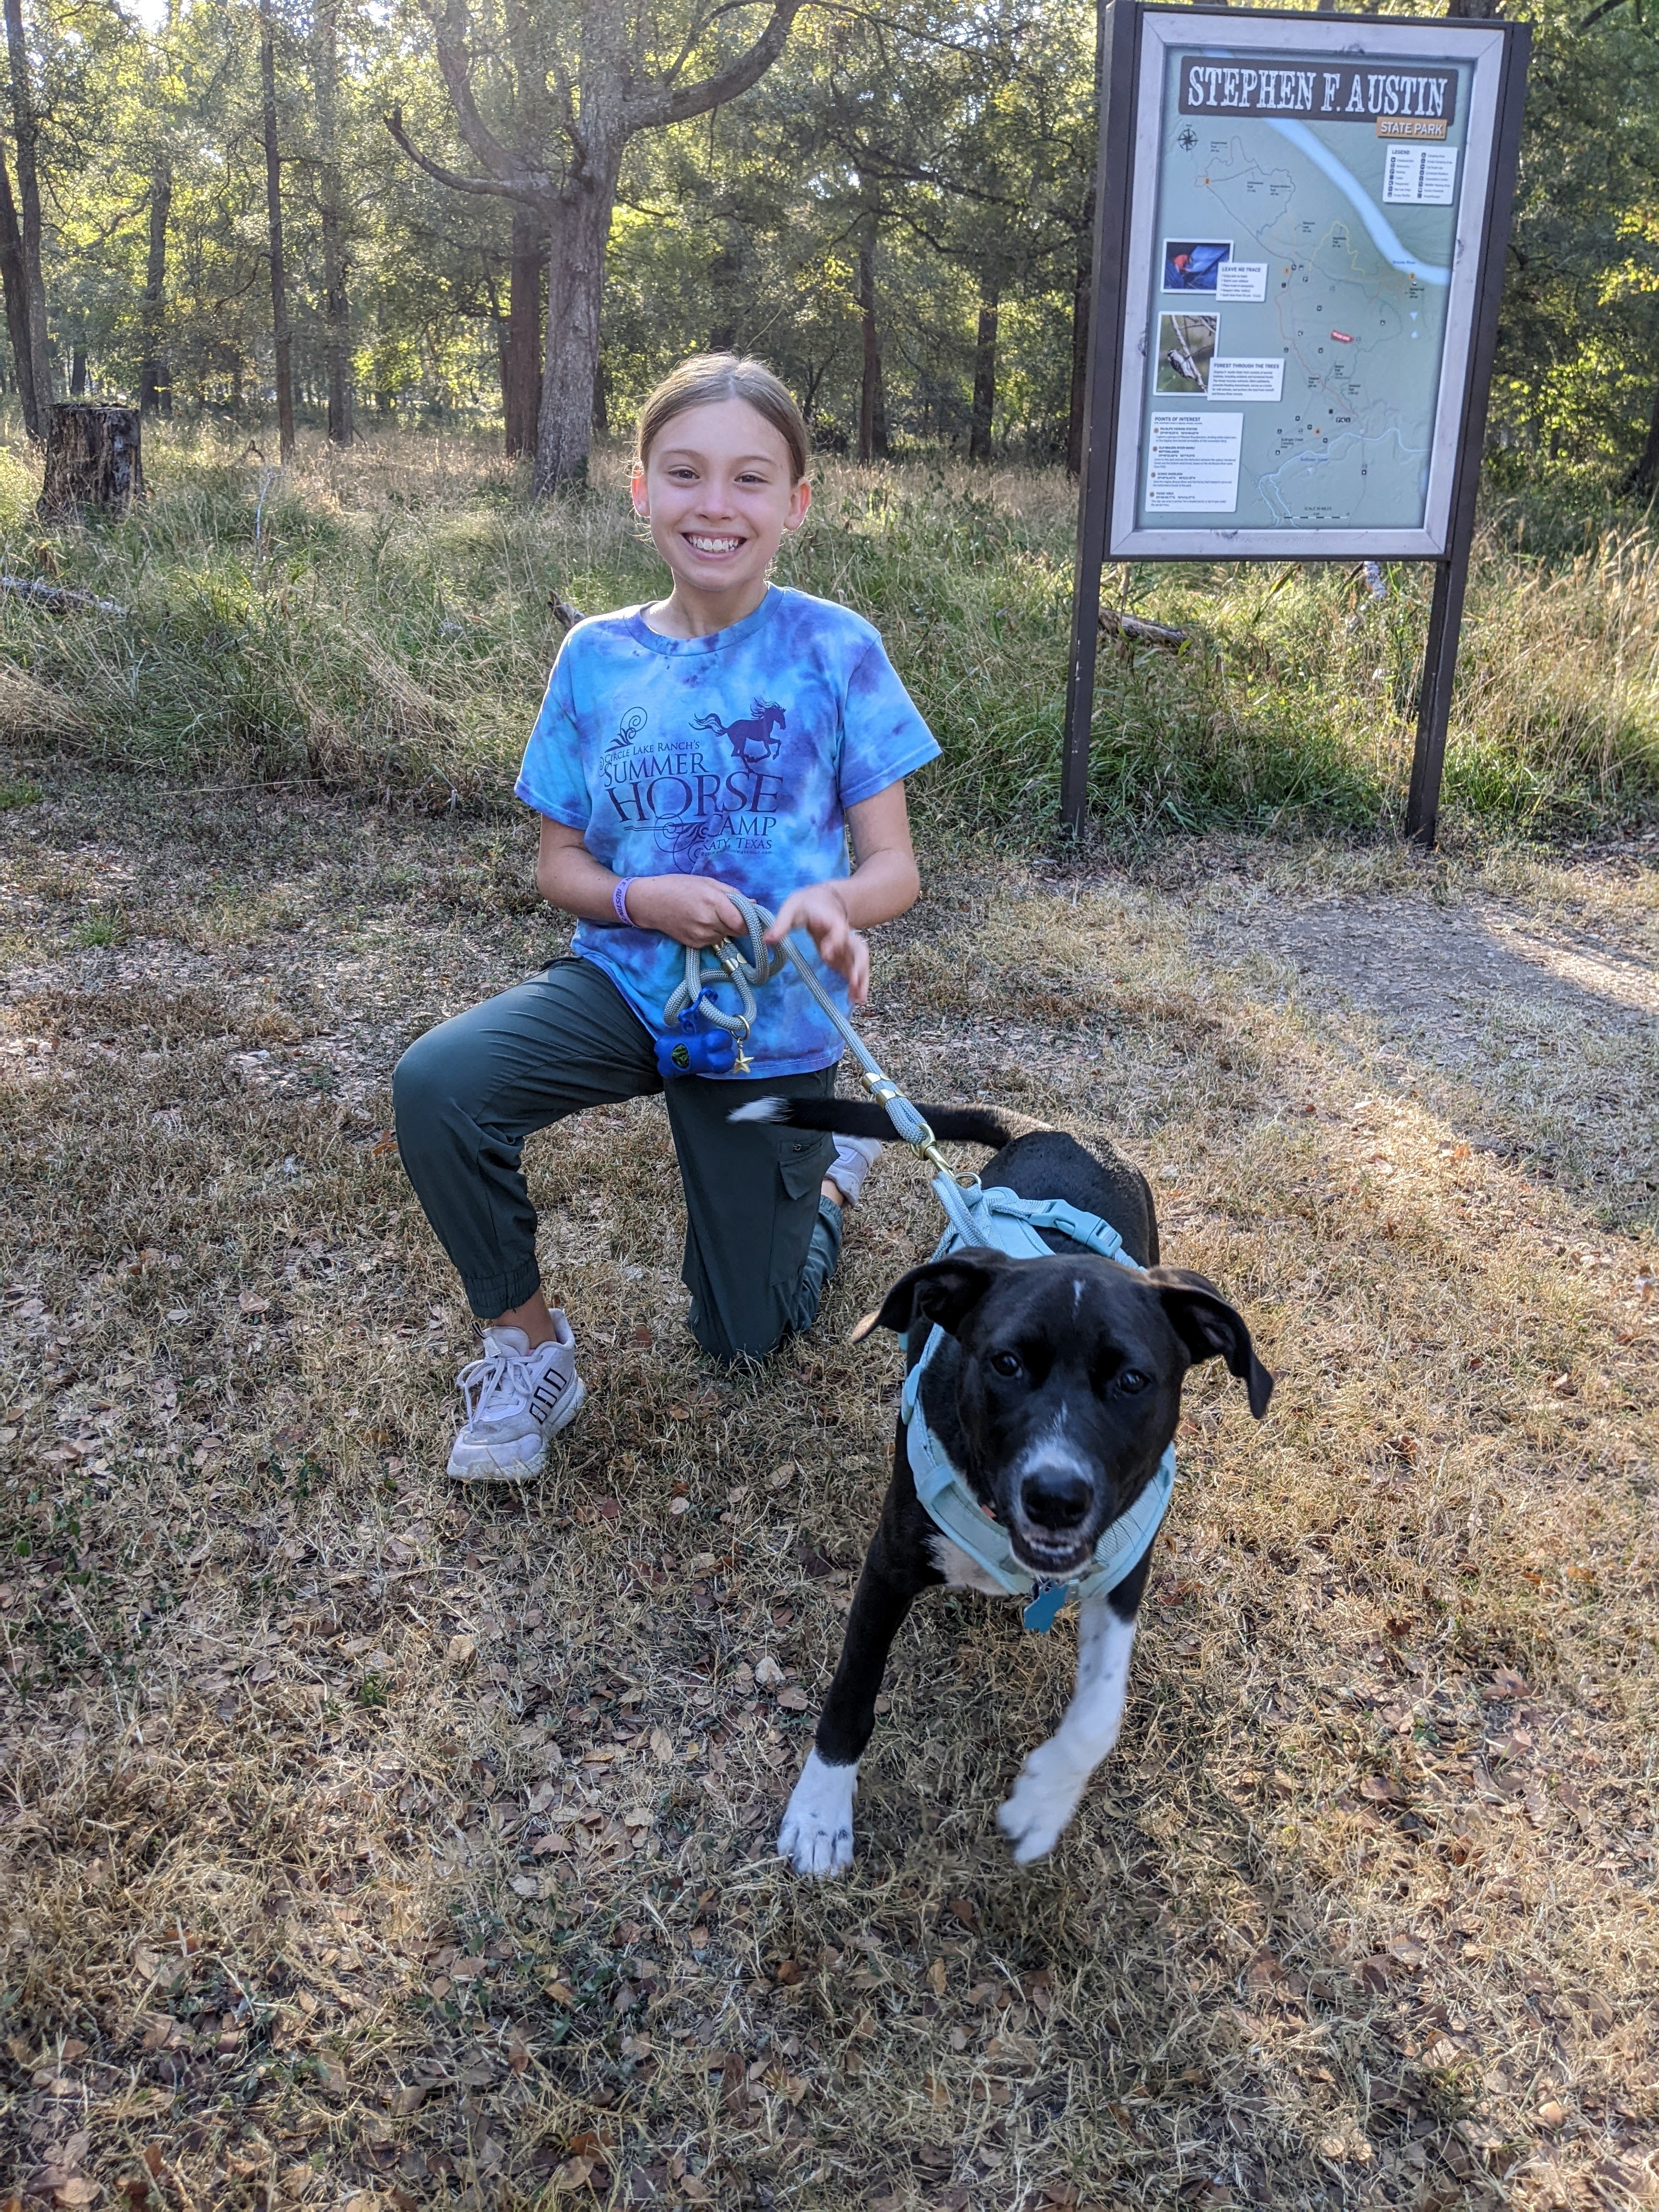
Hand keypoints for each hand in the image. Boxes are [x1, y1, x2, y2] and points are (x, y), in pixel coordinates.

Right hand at [625, 874, 746, 948]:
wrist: (650, 902)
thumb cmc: (679, 886)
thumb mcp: (707, 882)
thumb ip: (732, 894)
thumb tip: (754, 904)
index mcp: (713, 901)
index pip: (742, 922)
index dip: (749, 920)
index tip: (751, 916)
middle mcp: (708, 921)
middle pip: (737, 931)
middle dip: (738, 923)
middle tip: (728, 912)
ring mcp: (701, 935)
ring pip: (725, 936)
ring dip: (725, 928)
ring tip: (710, 915)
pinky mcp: (694, 944)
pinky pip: (713, 941)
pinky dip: (713, 933)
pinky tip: (700, 922)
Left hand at [766, 883, 869, 1005]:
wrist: (821, 899)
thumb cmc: (805, 904)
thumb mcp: (791, 909)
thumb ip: (781, 924)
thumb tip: (767, 941)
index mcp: (832, 920)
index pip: (838, 930)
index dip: (835, 942)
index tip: (826, 956)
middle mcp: (844, 934)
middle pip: (858, 950)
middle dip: (857, 967)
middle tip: (853, 984)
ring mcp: (846, 945)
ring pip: (860, 962)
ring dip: (861, 980)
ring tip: (858, 999)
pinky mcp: (844, 955)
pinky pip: (854, 969)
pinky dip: (856, 983)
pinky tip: (854, 999)